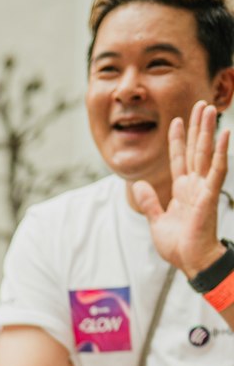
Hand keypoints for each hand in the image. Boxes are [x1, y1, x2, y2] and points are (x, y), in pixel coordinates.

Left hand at [131, 100, 229, 277]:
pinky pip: (217, 170)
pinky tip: (225, 134)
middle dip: (196, 127)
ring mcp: (203, 188)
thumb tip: (140, 185)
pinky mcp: (210, 195)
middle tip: (200, 104)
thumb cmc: (178, 245)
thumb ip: (149, 202)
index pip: (179, 158)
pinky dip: (221, 152)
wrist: (191, 261)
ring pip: (205, 153)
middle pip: (194, 150)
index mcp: (182, 190)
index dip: (177, 140)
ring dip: (207, 131)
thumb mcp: (156, 220)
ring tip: (210, 110)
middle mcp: (194, 185)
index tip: (176, 121)